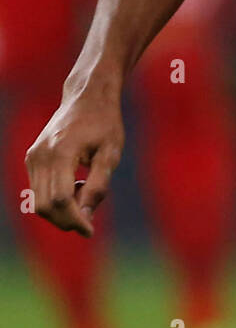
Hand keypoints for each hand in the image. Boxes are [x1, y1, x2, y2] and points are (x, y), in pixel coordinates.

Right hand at [25, 79, 124, 234]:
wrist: (87, 97)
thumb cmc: (105, 123)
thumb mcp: (111, 153)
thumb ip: (99, 185)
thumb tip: (86, 216)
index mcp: (61, 152)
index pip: (61, 199)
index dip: (75, 219)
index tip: (91, 231)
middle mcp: (41, 155)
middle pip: (46, 205)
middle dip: (67, 220)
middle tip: (90, 219)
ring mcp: (33, 156)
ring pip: (39, 202)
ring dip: (61, 210)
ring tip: (85, 189)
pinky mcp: (32, 158)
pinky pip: (38, 190)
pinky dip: (55, 199)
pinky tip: (76, 184)